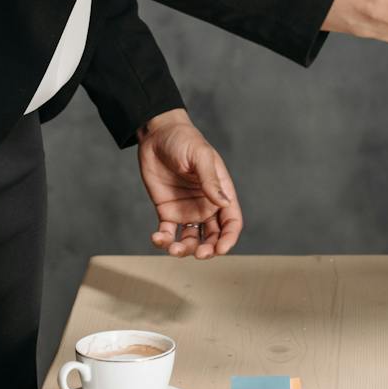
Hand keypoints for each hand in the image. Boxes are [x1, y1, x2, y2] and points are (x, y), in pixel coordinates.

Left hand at [137, 109, 242, 259]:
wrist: (156, 135)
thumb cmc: (184, 140)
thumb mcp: (200, 156)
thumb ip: (210, 180)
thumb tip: (223, 203)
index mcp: (220, 192)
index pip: (231, 221)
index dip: (229, 238)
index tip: (221, 249)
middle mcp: (206, 205)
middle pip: (213, 236)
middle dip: (208, 249)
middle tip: (198, 253)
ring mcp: (186, 210)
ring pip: (190, 240)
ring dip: (184, 249)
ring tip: (172, 247)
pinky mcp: (167, 212)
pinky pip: (167, 233)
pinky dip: (163, 241)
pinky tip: (158, 239)